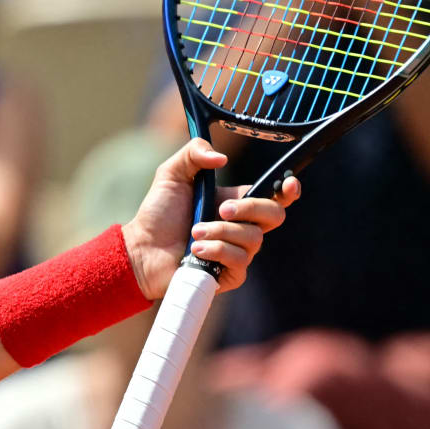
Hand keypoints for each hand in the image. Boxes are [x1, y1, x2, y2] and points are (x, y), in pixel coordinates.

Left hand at [120, 137, 299, 296]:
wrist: (141, 248)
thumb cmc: (158, 213)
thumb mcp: (171, 174)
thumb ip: (194, 154)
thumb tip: (222, 158)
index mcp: (236, 202)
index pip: (274, 196)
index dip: (288, 190)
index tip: (288, 184)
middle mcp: (242, 227)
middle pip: (275, 215)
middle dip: (250, 209)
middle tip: (221, 210)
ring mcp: (238, 251)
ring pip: (253, 239)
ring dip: (220, 233)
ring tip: (193, 233)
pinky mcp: (230, 274)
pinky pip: (240, 261)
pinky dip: (217, 252)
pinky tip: (196, 251)